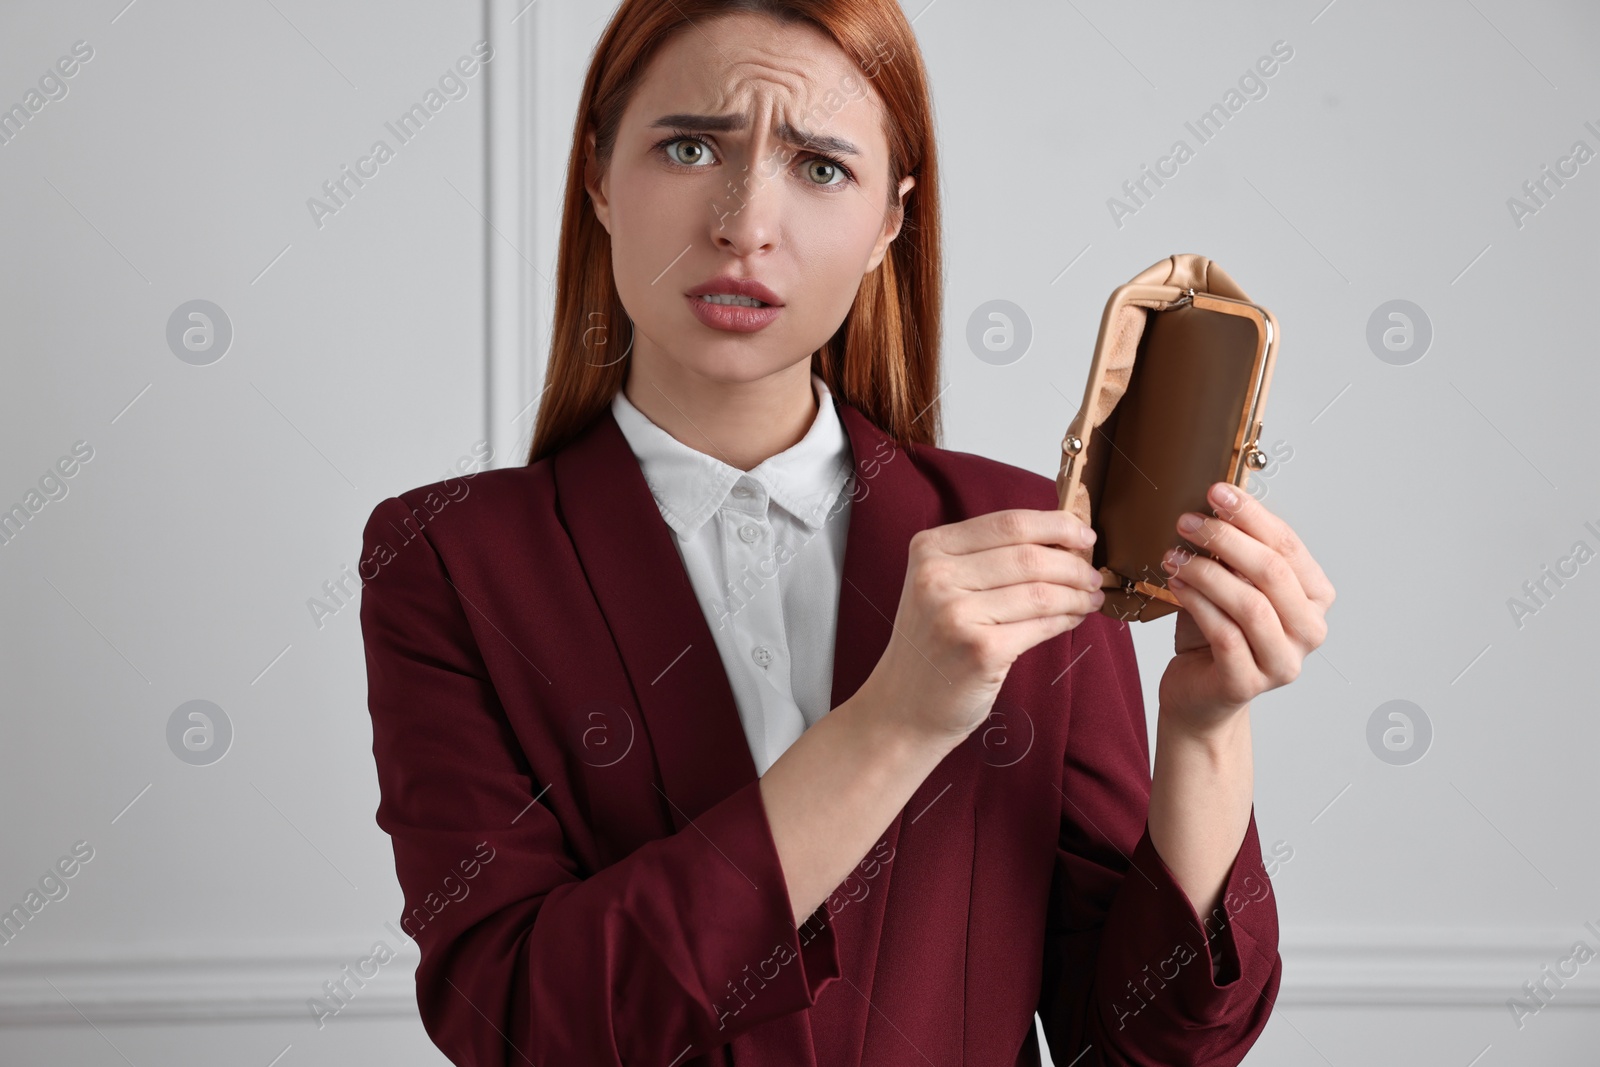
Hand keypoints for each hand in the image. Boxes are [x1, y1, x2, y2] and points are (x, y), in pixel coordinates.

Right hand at [863, 509, 1104, 745]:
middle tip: (1091, 574)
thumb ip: (986, 557)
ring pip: (1041, 591)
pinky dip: (1067, 619)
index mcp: (929, 548)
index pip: (1008, 523)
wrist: (905, 705)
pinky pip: (1041, 625)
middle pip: (1029, 556)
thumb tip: (1061, 539)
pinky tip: (1074, 618)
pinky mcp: (980, 650)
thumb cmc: (933, 643)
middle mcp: (937, 576)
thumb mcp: (941, 585)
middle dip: (1073, 564)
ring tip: (1089, 597)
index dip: (1056, 525)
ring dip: (1076, 593)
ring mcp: (956, 614)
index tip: (1083, 534)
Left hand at [1157, 481, 1334, 737]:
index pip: (1288, 546)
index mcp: (1315, 598)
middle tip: (1187, 521)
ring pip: (1250, 605)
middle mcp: (1310, 631)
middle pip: (1272, 573)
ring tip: (1173, 555)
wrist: (1197, 694)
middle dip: (1226, 539)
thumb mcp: (1230, 585)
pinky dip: (1197, 603)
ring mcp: (1283, 662)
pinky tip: (1174, 583)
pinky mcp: (1248, 683)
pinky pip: (1225, 634)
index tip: (1216, 491)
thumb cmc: (1215, 633)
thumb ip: (1236, 553)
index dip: (1252, 515)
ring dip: (1206, 572)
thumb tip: (1218, 501)